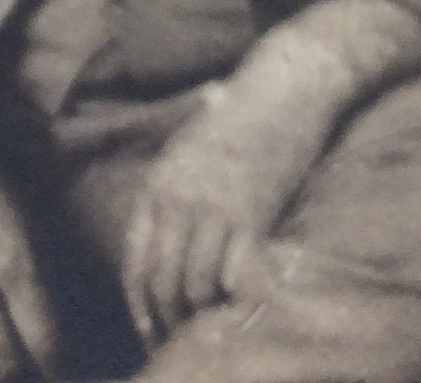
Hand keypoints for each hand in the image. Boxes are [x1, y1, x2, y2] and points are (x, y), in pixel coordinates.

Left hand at [123, 0, 420, 345]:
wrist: (286, 84)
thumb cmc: (242, 110)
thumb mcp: (189, 144)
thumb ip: (174, 187)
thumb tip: (168, 227)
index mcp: (158, 185)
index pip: (135, 263)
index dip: (140, 304)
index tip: (150, 326)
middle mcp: (178, 201)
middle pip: (161, 281)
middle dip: (168, 318)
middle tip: (181, 336)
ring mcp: (214, 209)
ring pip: (195, 285)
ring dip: (201, 313)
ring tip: (210, 326)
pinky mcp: (253, 214)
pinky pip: (232, 275)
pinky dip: (232, 297)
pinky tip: (238, 305)